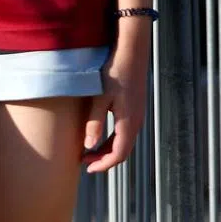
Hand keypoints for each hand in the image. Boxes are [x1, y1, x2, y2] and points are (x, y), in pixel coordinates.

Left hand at [83, 20, 153, 171]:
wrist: (131, 52)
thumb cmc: (114, 72)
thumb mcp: (99, 98)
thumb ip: (94, 123)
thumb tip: (88, 146)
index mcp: (129, 122)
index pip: (119, 154)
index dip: (103, 165)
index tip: (87, 169)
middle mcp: (136, 121)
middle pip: (122, 151)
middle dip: (103, 160)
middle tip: (83, 162)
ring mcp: (137, 115)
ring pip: (123, 141)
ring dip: (106, 150)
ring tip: (87, 152)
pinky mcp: (135, 108)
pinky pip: (124, 132)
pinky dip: (111, 140)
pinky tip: (97, 136)